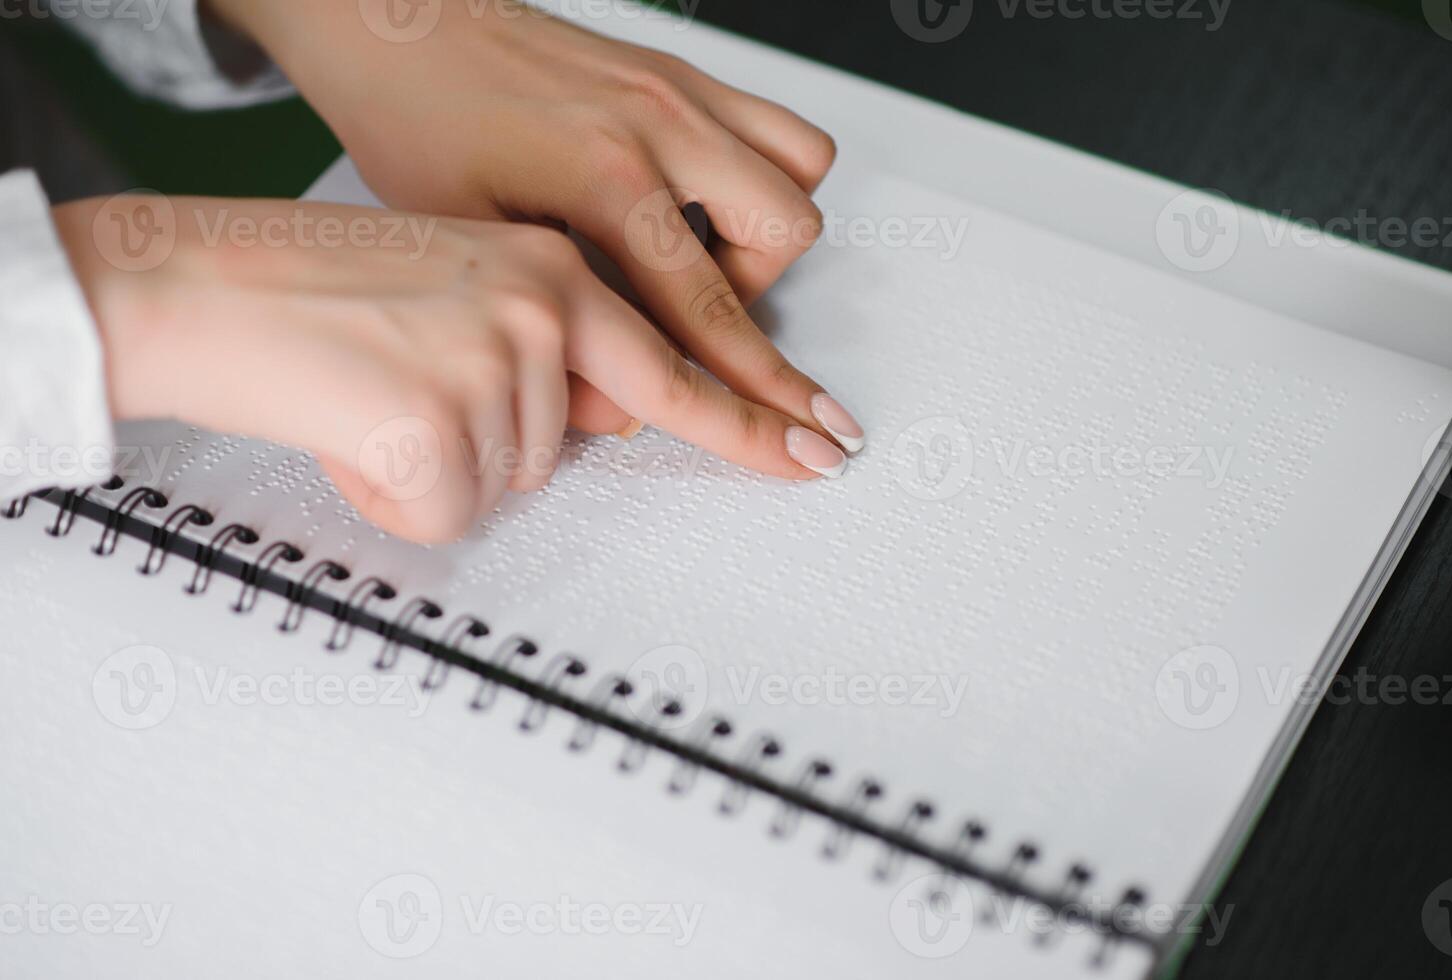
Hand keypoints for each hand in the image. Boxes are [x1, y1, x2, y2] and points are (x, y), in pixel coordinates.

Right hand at [54, 195, 851, 543]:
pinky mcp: (443, 419)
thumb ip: (552, 346)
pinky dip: (395, 496)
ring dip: (437, 464)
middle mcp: (544, 301)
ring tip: (367, 395)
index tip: (819, 444)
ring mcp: (499, 359)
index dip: (758, 415)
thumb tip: (600, 415)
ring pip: (505, 483)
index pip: (682, 356)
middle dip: (500, 444)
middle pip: (574, 442)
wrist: (199, 282)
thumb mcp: (460, 285)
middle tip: (419, 392)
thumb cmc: (315, 287)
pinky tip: (350, 429)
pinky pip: (447, 515)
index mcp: (554, 263)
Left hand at [208, 0, 865, 455]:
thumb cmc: (417, 121)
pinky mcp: (679, 73)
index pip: (709, 309)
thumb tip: (625, 409)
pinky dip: (766, 176)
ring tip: (703, 260)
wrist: (399, 24)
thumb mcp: (477, 250)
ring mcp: (678, 91)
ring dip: (768, 235)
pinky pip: (776, 127)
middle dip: (755, 300)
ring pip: (801, 173)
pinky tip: (701, 208)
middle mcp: (659, 125)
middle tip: (694, 321)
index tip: (798, 433)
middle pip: (782, 236)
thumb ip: (562, 330)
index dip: (757, 389)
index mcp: (604, 176)